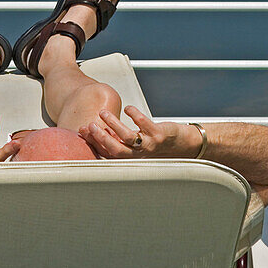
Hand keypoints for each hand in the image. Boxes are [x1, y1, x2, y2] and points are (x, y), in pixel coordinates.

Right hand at [79, 106, 197, 159]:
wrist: (184, 146)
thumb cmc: (158, 145)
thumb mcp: (137, 146)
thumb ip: (120, 141)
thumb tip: (98, 130)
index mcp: (131, 158)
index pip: (109, 153)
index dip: (95, 142)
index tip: (83, 130)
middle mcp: (140, 155)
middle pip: (116, 150)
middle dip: (101, 138)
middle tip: (89, 125)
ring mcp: (150, 145)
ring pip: (128, 137)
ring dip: (114, 124)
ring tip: (103, 113)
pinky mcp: (159, 134)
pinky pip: (145, 124)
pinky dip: (134, 115)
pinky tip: (128, 108)